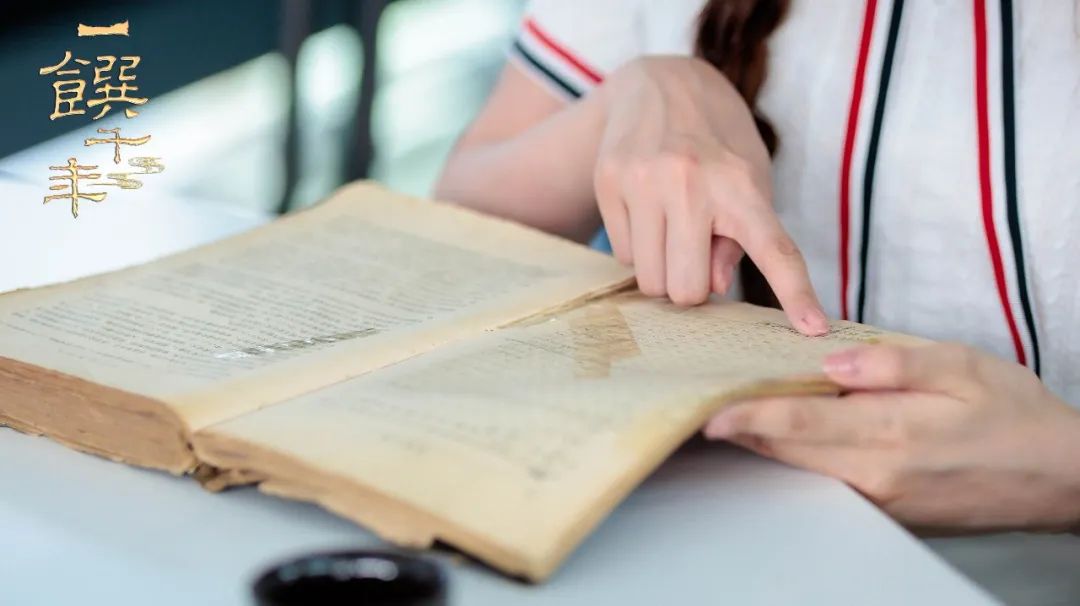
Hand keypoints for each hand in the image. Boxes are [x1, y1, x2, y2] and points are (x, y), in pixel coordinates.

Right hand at [593, 56, 826, 334]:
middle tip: (696, 255)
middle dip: (691, 285)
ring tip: (671, 230)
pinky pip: (623, 255)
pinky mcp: (608, 182)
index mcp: (739, 184)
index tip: (814, 330)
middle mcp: (688, 182)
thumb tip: (716, 285)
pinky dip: (638, 248)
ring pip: (648, 280)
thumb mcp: (750, 177)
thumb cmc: (718, 142)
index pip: (774, 249)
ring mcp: (642, 181)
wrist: (659, 83)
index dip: (796, 294)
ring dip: (662, 270)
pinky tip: (647, 213)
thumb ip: (743, 237)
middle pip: (686, 290)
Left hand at [704, 343, 1079, 530]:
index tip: (711, 411)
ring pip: (804, 469)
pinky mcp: (890, 511)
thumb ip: (892, 362)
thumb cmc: (1015, 413)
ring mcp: (882, 500)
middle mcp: (878, 474)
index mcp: (892, 432)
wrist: (1061, 474)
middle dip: (746, 428)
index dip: (750, 415)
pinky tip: (793, 435)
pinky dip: (802, 458)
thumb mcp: (961, 366)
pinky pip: (830, 483)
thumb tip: (831, 359)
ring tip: (740, 413)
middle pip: (790, 450)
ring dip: (769, 443)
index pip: (800, 422)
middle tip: (709, 403)